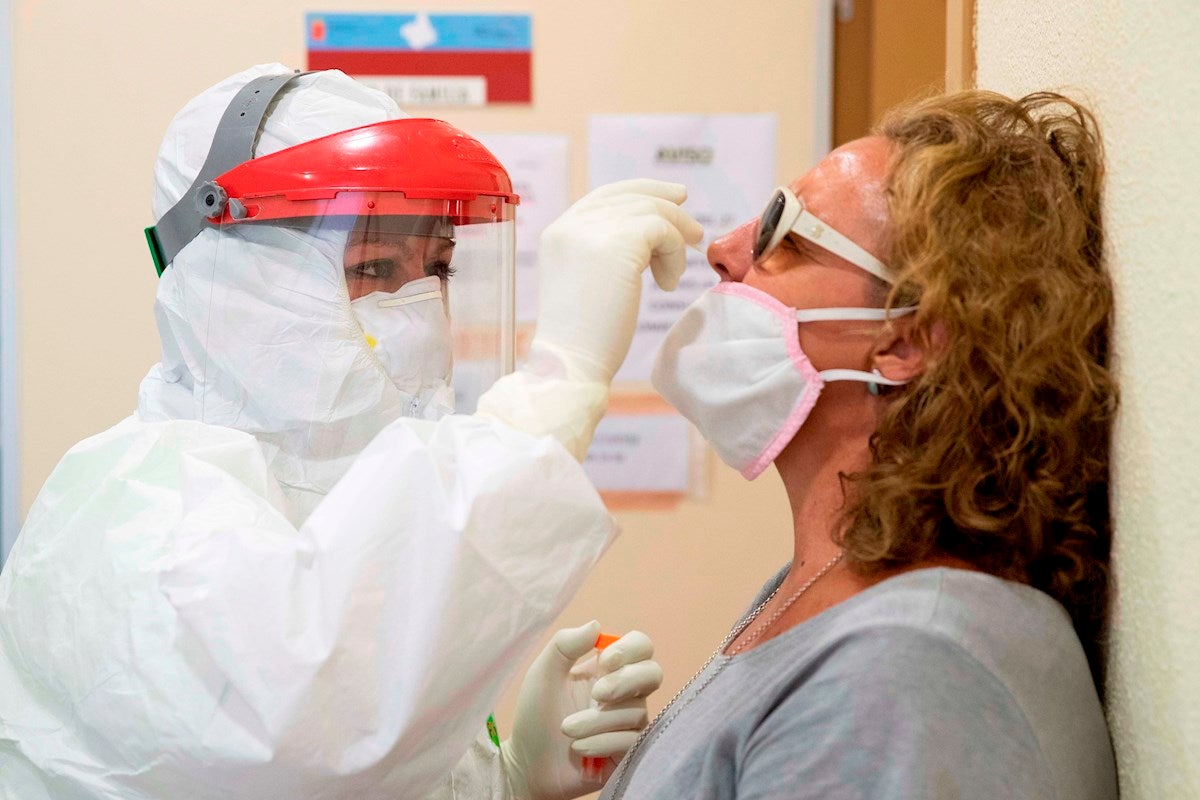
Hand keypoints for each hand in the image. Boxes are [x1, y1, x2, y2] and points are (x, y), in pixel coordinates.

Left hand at [501, 621, 663, 799]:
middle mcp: (623, 692)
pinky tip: (578, 747)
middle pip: (653, 673)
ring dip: (596, 721)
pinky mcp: (629, 750)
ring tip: (566, 729)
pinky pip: (630, 740)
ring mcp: (628, 722)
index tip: (605, 660)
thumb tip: (596, 625)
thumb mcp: (543, 674)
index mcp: (606, 668)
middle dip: (626, 681)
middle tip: (597, 693)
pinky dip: (600, 741)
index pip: (640, 646)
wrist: (528, 764)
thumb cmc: (535, 716)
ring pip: (635, 711)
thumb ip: (565, 645)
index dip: (630, 649)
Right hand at [532, 179, 703, 384]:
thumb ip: (604, 251)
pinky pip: (662, 230)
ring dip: (674, 240)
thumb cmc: (584, 338)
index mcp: (559, 233)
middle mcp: (572, 225)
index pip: (605, 196)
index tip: (675, 199)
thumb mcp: (587, 281)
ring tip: (676, 274)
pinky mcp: (619, 243)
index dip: (643, 192)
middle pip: (631, 198)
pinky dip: (674, 253)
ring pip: (651, 212)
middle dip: (669, 209)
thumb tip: (650, 231)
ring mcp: (592, 231)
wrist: (571, 363)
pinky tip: (668, 283)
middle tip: (694, 230)